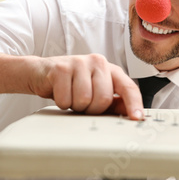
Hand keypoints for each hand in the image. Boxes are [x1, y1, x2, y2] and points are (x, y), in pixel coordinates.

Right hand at [27, 54, 143, 119]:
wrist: (41, 73)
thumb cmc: (72, 84)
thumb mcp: (95, 92)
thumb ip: (114, 102)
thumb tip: (134, 114)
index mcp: (109, 68)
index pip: (128, 86)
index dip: (134, 103)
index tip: (137, 118)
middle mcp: (97, 61)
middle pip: (103, 98)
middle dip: (92, 108)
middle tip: (82, 103)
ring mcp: (79, 62)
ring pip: (84, 99)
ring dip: (75, 106)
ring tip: (71, 96)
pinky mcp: (60, 68)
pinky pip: (66, 99)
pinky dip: (62, 103)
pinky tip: (59, 92)